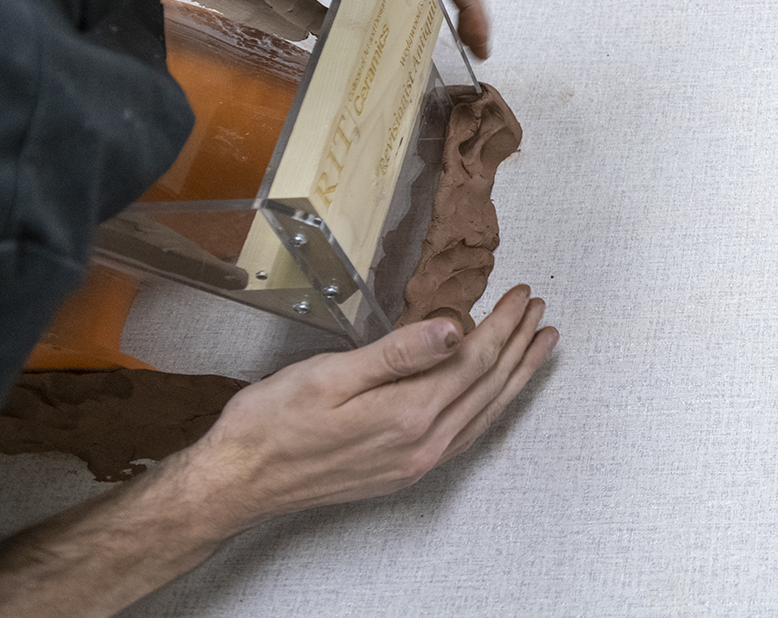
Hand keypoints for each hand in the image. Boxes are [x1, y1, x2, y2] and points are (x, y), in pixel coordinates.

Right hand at [173, 285, 556, 533]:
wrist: (237, 483)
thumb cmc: (271, 425)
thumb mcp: (329, 375)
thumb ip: (398, 353)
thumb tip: (453, 329)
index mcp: (407, 415)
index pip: (475, 360)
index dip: (502, 324)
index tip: (520, 294)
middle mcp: (422, 446)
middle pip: (488, 385)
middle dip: (519, 343)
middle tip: (539, 310)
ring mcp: (416, 463)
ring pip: (485, 413)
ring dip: (516, 376)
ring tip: (540, 346)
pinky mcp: (405, 472)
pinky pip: (468, 435)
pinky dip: (492, 407)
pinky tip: (497, 395)